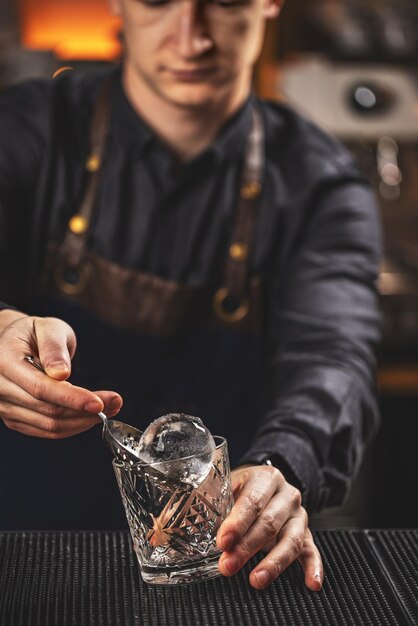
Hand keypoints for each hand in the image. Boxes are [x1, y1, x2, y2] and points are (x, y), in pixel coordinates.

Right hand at [0, 313, 122, 437]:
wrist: (18, 343)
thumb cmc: (34, 332)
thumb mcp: (47, 327)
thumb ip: (53, 348)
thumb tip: (61, 373)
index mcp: (4, 361)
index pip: (40, 388)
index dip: (72, 398)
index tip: (99, 403)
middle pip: (47, 411)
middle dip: (85, 411)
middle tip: (115, 402)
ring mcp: (4, 407)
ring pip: (49, 426)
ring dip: (83, 421)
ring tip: (110, 408)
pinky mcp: (15, 418)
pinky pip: (46, 431)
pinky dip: (73, 426)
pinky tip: (89, 415)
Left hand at [216, 464, 322, 590]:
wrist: (264, 484)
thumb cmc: (240, 490)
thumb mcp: (226, 488)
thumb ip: (209, 507)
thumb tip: (172, 535)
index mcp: (266, 477)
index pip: (253, 501)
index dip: (238, 523)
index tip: (223, 541)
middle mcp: (287, 495)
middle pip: (269, 523)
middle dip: (247, 547)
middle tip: (228, 565)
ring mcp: (299, 515)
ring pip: (291, 540)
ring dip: (273, 563)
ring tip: (256, 580)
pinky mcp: (306, 534)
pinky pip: (312, 551)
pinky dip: (314, 568)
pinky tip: (311, 584)